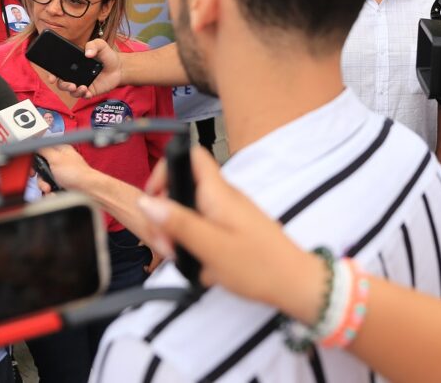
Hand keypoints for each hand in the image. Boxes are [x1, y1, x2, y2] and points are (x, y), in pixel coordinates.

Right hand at [37, 145, 94, 191]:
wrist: (87, 190)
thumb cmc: (77, 173)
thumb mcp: (56, 158)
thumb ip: (44, 149)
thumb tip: (34, 143)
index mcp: (60, 150)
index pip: (41, 151)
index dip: (35, 160)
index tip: (33, 168)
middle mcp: (60, 161)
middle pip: (42, 168)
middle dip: (41, 177)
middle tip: (45, 180)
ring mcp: (61, 173)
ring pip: (45, 180)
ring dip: (45, 186)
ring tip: (50, 189)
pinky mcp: (62, 184)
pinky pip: (50, 188)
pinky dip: (51, 192)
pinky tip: (55, 192)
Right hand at [47, 38, 123, 97]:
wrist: (120, 67)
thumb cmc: (107, 56)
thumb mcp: (101, 45)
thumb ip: (94, 45)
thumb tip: (87, 53)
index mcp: (73, 63)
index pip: (58, 69)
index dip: (52, 73)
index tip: (52, 77)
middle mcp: (74, 74)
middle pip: (62, 82)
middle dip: (62, 85)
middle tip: (70, 85)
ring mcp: (81, 83)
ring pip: (71, 91)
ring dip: (73, 91)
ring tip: (81, 88)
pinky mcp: (89, 91)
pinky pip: (82, 96)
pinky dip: (83, 95)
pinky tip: (87, 92)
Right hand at [138, 146, 326, 323]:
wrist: (295, 284)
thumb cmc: (258, 266)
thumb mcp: (211, 248)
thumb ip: (178, 223)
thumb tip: (146, 200)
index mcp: (218, 193)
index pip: (190, 155)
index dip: (166, 169)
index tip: (153, 201)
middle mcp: (223, 197)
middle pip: (183, 189)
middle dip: (167, 215)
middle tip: (168, 247)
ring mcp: (229, 213)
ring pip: (191, 213)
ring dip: (180, 235)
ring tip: (185, 260)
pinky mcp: (233, 229)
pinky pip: (204, 229)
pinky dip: (196, 245)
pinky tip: (203, 267)